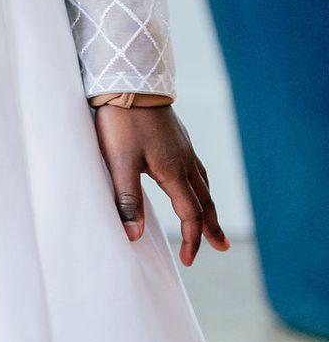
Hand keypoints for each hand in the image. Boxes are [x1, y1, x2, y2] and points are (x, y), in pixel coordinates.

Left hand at [92, 95, 227, 266]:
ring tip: (210, 220)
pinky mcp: (176, 137)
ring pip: (202, 184)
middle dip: (210, 227)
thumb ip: (126, 199)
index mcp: (173, 172)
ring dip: (208, 206)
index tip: (188, 260)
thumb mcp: (119, 162)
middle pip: (204, 201)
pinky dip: (200, 185)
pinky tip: (192, 182)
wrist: (128, 81)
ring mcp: (182, 148)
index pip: (190, 214)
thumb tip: (135, 236)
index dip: (191, 239)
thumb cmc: (122, 122)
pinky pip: (195, 168)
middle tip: (221, 247)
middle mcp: (184, 161)